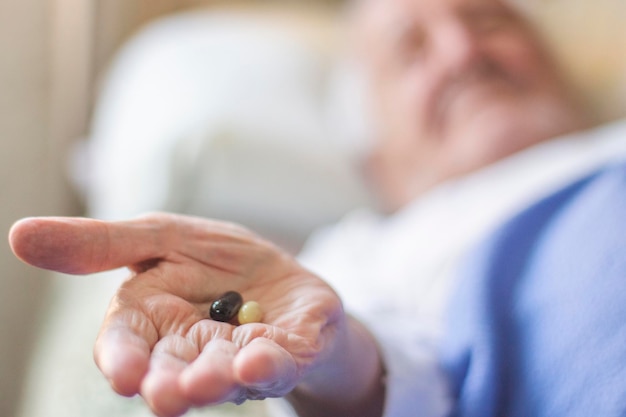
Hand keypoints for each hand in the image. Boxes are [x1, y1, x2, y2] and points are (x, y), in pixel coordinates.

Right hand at [9, 213, 345, 416]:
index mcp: (156, 321)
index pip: (127, 342)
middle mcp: (193, 349)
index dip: (122, 358)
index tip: (122, 374)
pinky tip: (261, 359)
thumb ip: (101, 245)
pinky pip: (280, 363)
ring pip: (224, 374)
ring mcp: (242, 355)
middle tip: (164, 395)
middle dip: (168, 382)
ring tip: (208, 380)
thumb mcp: (161, 238)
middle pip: (173, 369)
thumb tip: (18, 234)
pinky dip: (270, 364)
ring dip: (215, 379)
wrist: (282, 277)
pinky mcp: (289, 351)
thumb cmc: (215, 261)